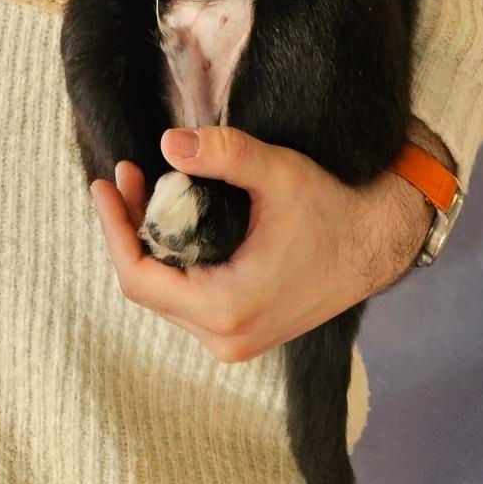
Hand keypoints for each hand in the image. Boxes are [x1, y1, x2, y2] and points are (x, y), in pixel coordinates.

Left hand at [90, 126, 429, 363]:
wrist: (379, 242)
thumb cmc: (332, 207)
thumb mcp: (277, 174)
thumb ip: (224, 155)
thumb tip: (167, 143)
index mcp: (227, 309)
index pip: (140, 279)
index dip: (114, 230)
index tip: (103, 186)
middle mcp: (225, 338)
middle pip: (148, 287)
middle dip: (129, 229)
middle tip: (127, 176)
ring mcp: (233, 340)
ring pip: (165, 295)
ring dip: (149, 243)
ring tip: (146, 190)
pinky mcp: (242, 330)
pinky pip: (187, 298)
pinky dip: (173, 259)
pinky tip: (175, 219)